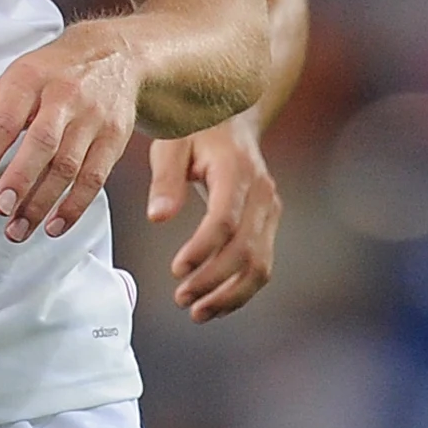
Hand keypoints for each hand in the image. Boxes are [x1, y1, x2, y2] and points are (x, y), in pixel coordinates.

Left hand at [0, 20, 140, 242]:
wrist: (112, 54)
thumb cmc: (52, 72)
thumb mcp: (11, 81)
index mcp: (29, 79)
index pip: (4, 120)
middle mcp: (64, 97)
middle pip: (42, 144)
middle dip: (19, 180)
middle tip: (0, 209)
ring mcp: (93, 119)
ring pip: (69, 167)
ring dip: (43, 203)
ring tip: (19, 228)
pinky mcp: (115, 138)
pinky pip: (95, 178)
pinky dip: (74, 206)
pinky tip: (55, 225)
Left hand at [148, 111, 281, 321]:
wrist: (230, 116)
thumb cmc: (194, 128)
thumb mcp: (171, 144)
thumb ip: (165, 180)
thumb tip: (158, 217)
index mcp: (236, 170)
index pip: (225, 220)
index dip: (203, 249)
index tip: (177, 269)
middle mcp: (261, 193)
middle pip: (245, 249)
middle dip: (214, 281)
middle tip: (181, 298)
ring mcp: (270, 210)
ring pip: (261, 264)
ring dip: (231, 294)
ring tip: (198, 311)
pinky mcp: (269, 222)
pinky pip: (262, 263)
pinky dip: (241, 288)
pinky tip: (215, 302)